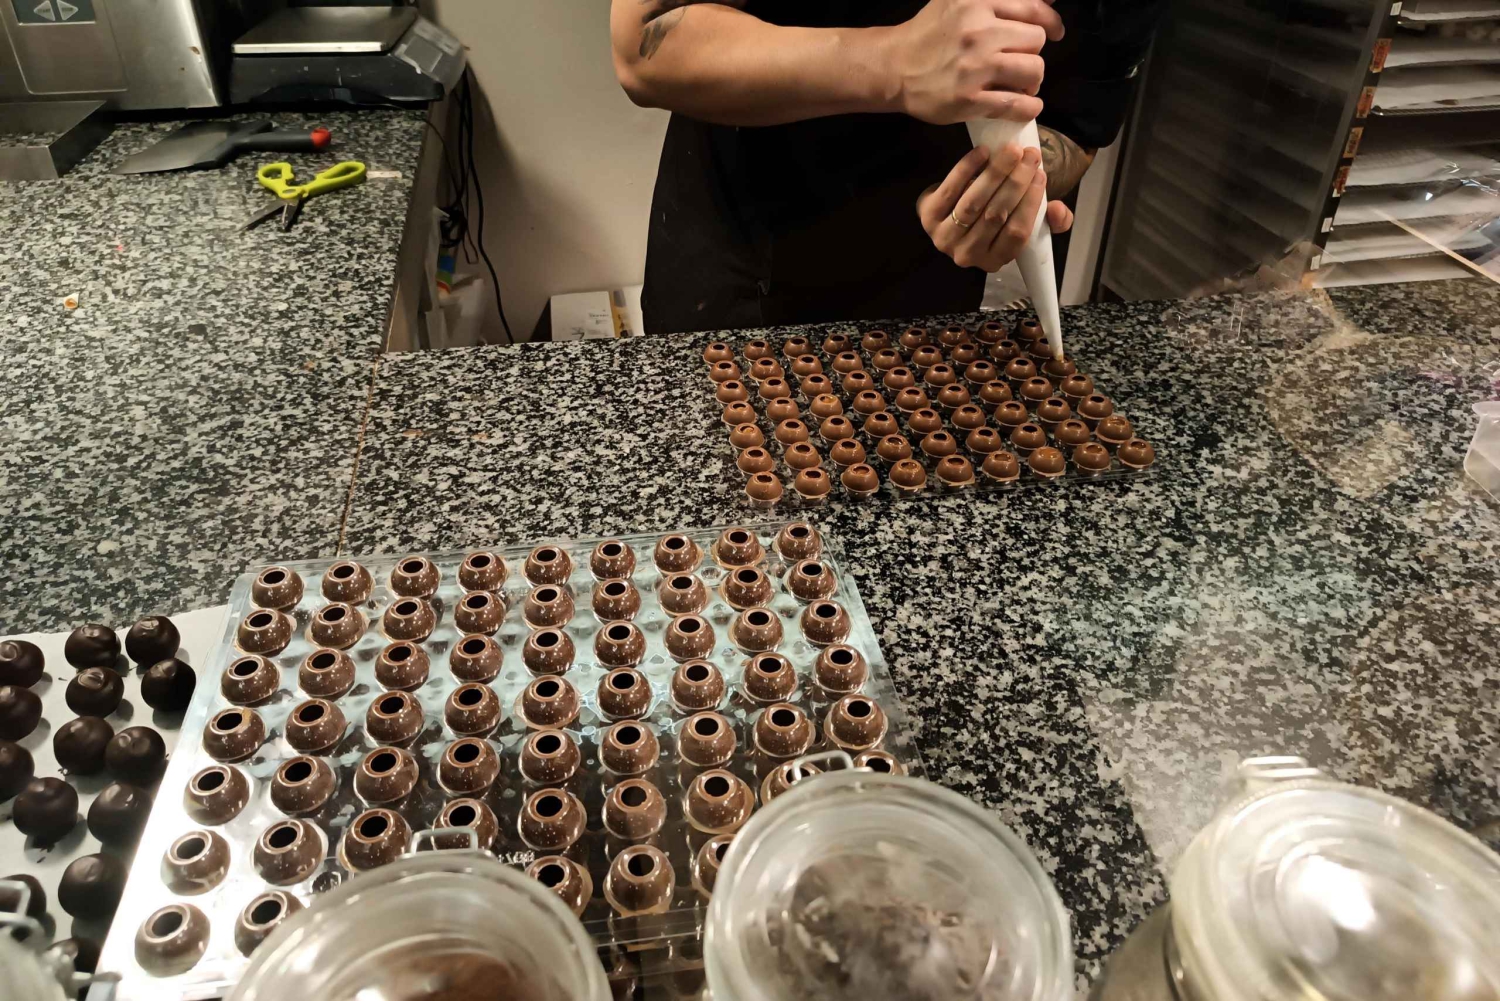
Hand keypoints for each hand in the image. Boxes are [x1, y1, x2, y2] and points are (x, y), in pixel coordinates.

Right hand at [883, 0, 1063, 124]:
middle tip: (1020, 62)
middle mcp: (978, 32)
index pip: (1035, 9)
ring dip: (1032, 81)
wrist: (893, 67)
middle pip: (1036, 40)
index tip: (1054, 32)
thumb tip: (1047, 0)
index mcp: (978, 2)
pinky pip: (1017, 105)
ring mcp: (974, 67)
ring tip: (1020, 84)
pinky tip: (1026, 106)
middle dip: (1032, 53)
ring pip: (1033, 71)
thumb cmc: (928, 33)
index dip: (1050, 22)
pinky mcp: (969, 99)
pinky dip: (1029, 108)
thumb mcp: (957, 1)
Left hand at [918, 143, 1073, 271]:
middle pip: (995, 216)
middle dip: (1016, 182)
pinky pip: (950, 190)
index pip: (1017, 234)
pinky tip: (982, 152)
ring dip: (995, 173)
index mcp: (994, 261)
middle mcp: (967, 255)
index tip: (1041, 175)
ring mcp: (944, 238)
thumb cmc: (993, 219)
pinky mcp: (927, 216)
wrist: (949, 214)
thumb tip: (1058, 211)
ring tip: (1011, 150)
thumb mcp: (1022, 222)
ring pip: (974, 203)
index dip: (1030, 203)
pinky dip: (967, 169)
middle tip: (1030, 156)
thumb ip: (1049, 221)